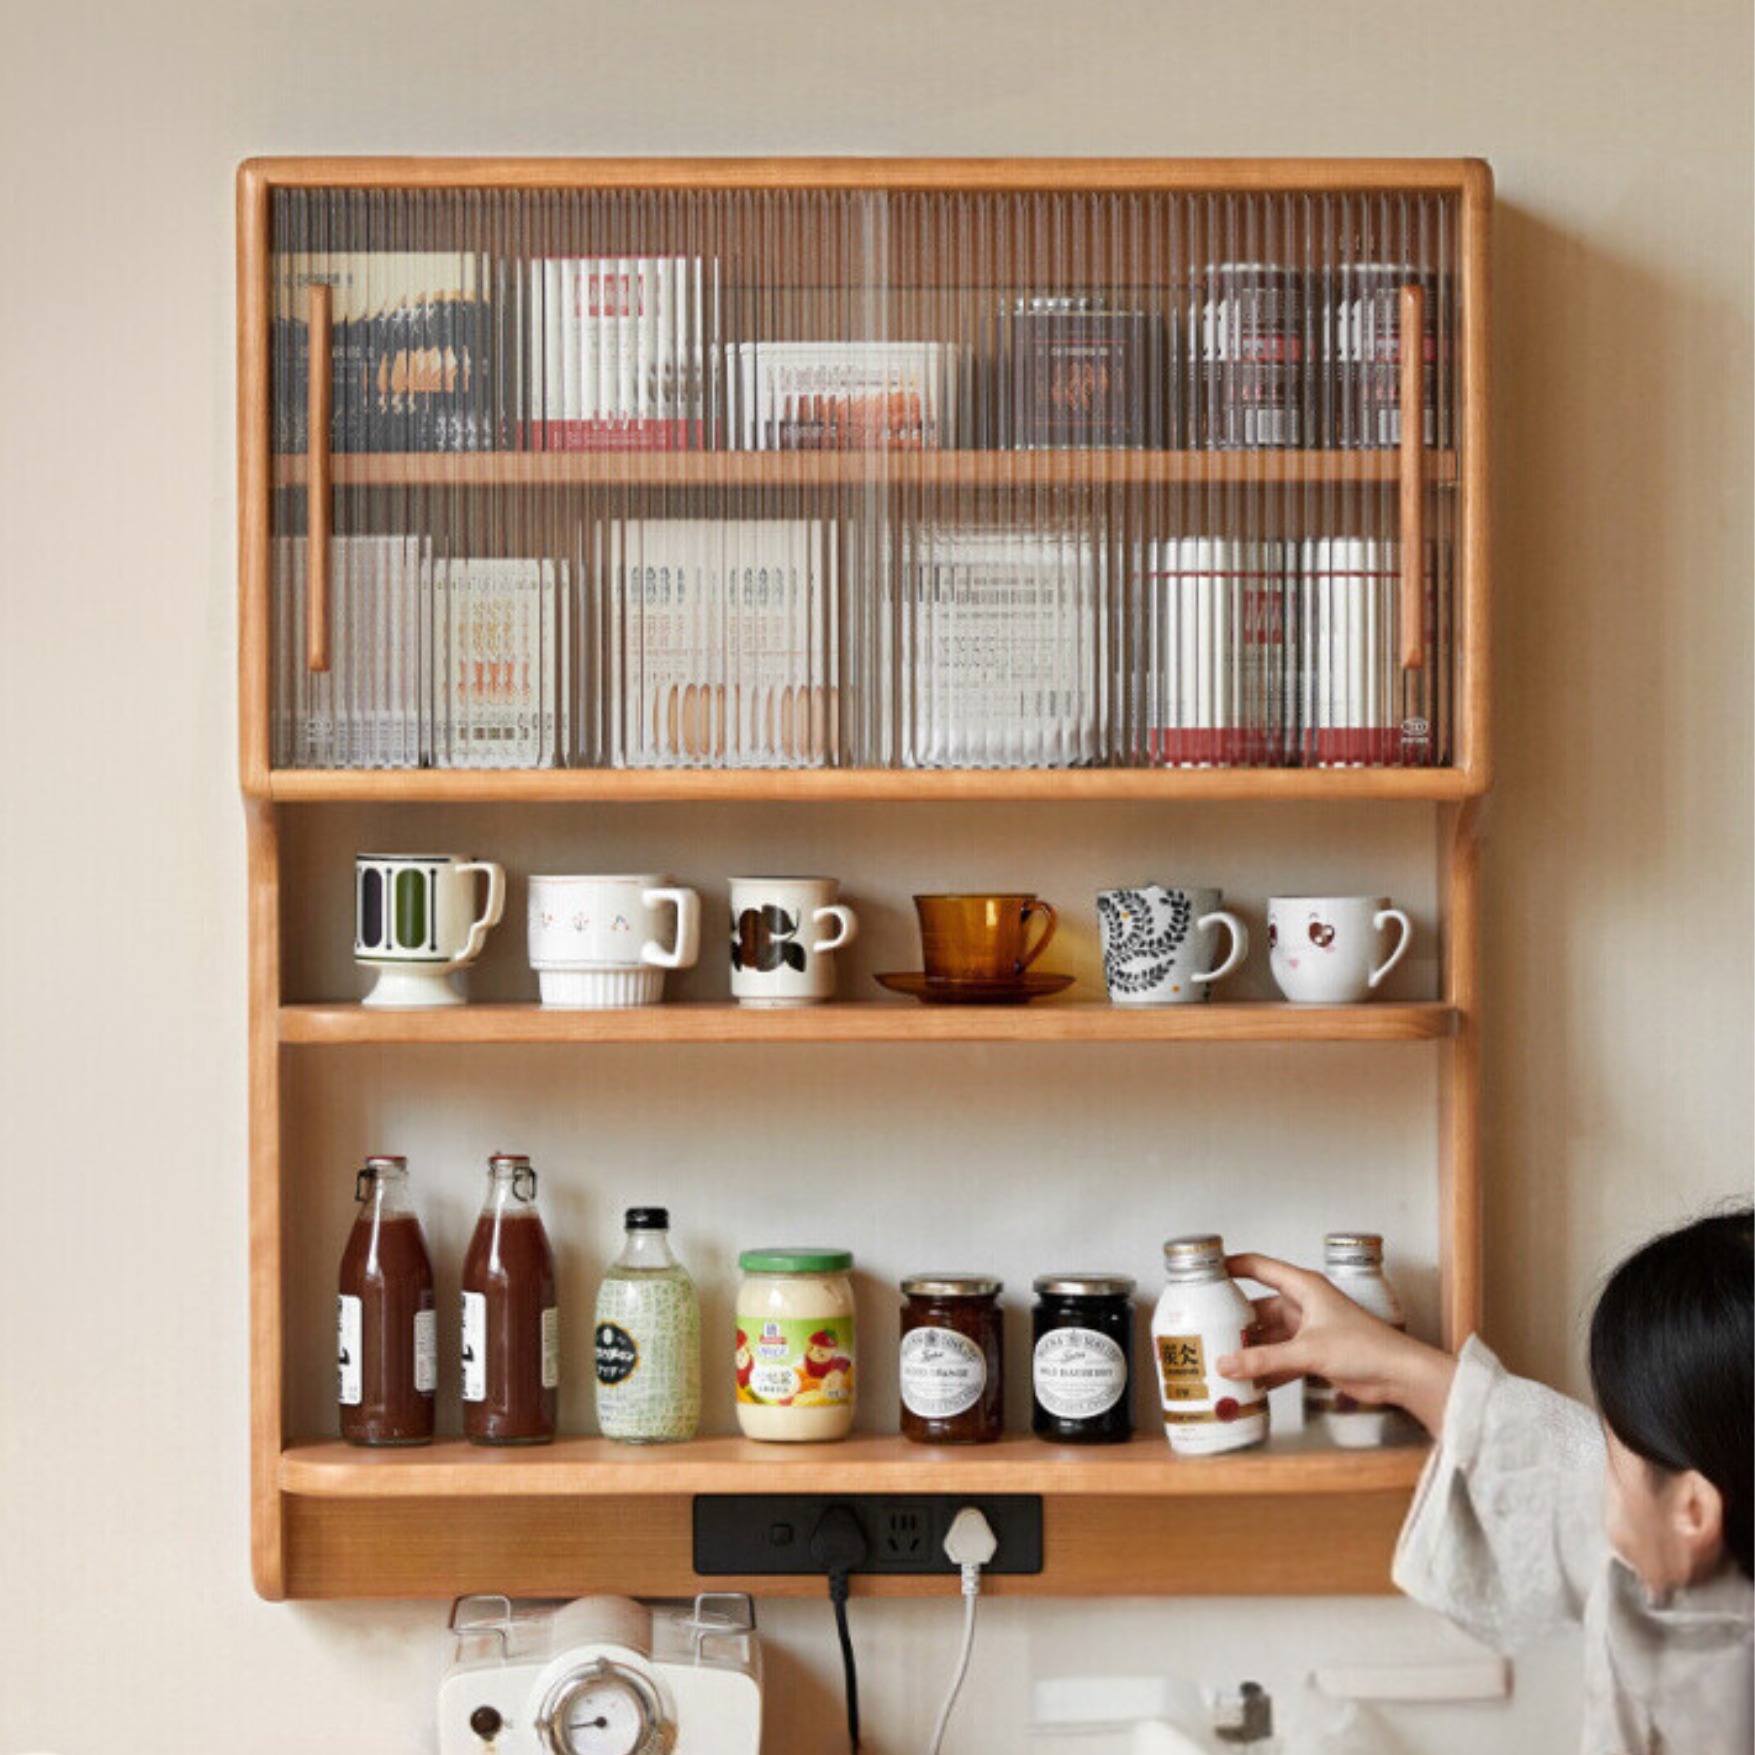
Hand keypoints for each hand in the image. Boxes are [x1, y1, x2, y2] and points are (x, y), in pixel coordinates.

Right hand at [1217, 1252, 1457, 1436]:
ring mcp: (1309, 1330)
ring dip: (1251, 1348)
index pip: (1260, 1267)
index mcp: (1305, 1288)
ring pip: (1269, 1336)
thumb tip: (1228, 1364)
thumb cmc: (1369, 1347)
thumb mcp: (1308, 1351)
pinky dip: (1266, 1368)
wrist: (1399, 1375)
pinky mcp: (1314, 1353)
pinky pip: (1280, 1358)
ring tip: (1224, 1357)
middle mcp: (1305, 1305)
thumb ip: (1265, 1359)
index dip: (1233, 1265)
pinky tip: (1250, 1380)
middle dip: (1236, 1319)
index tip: (1208, 1269)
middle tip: (1209, 1328)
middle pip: (1260, 1307)